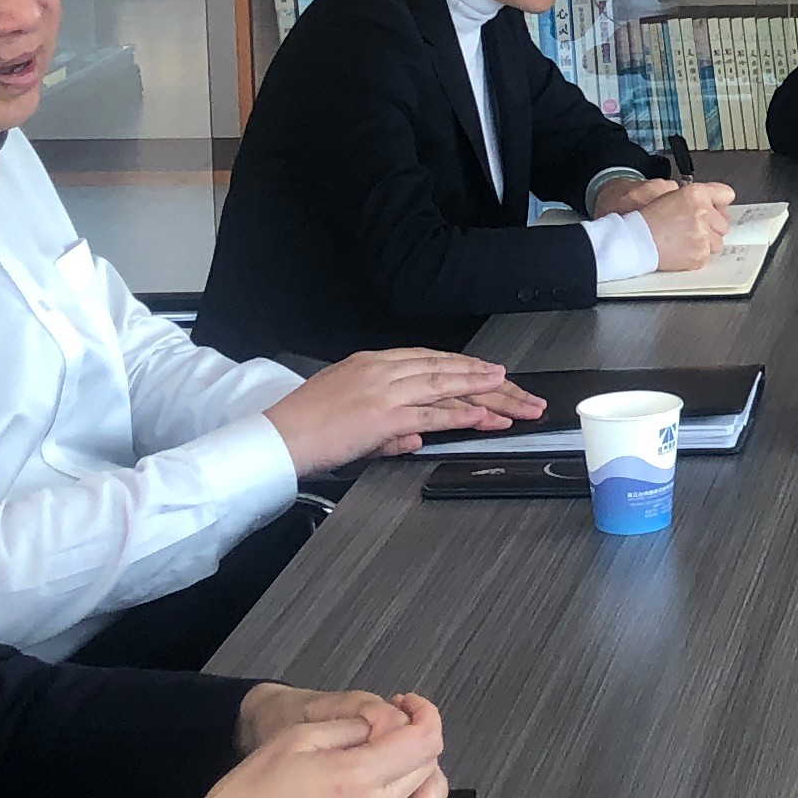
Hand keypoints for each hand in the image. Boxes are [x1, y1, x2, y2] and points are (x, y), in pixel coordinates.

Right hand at [177, 690, 449, 797]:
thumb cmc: (249, 794)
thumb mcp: (298, 738)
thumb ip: (351, 728)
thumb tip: (383, 727)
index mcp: (358, 778)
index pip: (425, 743)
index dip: (425, 715)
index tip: (409, 703)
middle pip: (430, 774)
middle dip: (420, 744)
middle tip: (393, 727)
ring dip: (418, 780)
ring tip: (390, 760)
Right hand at [263, 349, 539, 471]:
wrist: (279, 437)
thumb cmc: (306, 424)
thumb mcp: (351, 413)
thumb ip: (389, 423)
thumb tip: (419, 435)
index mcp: (373, 362)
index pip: (432, 360)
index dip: (466, 368)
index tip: (492, 375)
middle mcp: (382, 370)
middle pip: (447, 370)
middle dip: (488, 380)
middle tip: (519, 390)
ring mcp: (384, 391)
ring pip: (446, 386)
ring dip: (484, 394)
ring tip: (513, 399)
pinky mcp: (383, 416)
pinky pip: (430, 413)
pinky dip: (460, 414)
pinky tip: (482, 417)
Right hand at [635, 180, 737, 272]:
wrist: (637, 240)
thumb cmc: (649, 219)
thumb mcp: (672, 195)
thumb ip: (698, 195)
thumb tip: (720, 202)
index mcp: (695, 194)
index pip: (726, 194)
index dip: (720, 203)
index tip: (717, 208)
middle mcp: (702, 213)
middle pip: (723, 223)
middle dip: (711, 227)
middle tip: (692, 228)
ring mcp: (703, 235)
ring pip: (717, 242)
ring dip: (706, 242)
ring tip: (685, 239)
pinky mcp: (700, 255)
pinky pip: (708, 256)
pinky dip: (697, 254)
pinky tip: (682, 248)